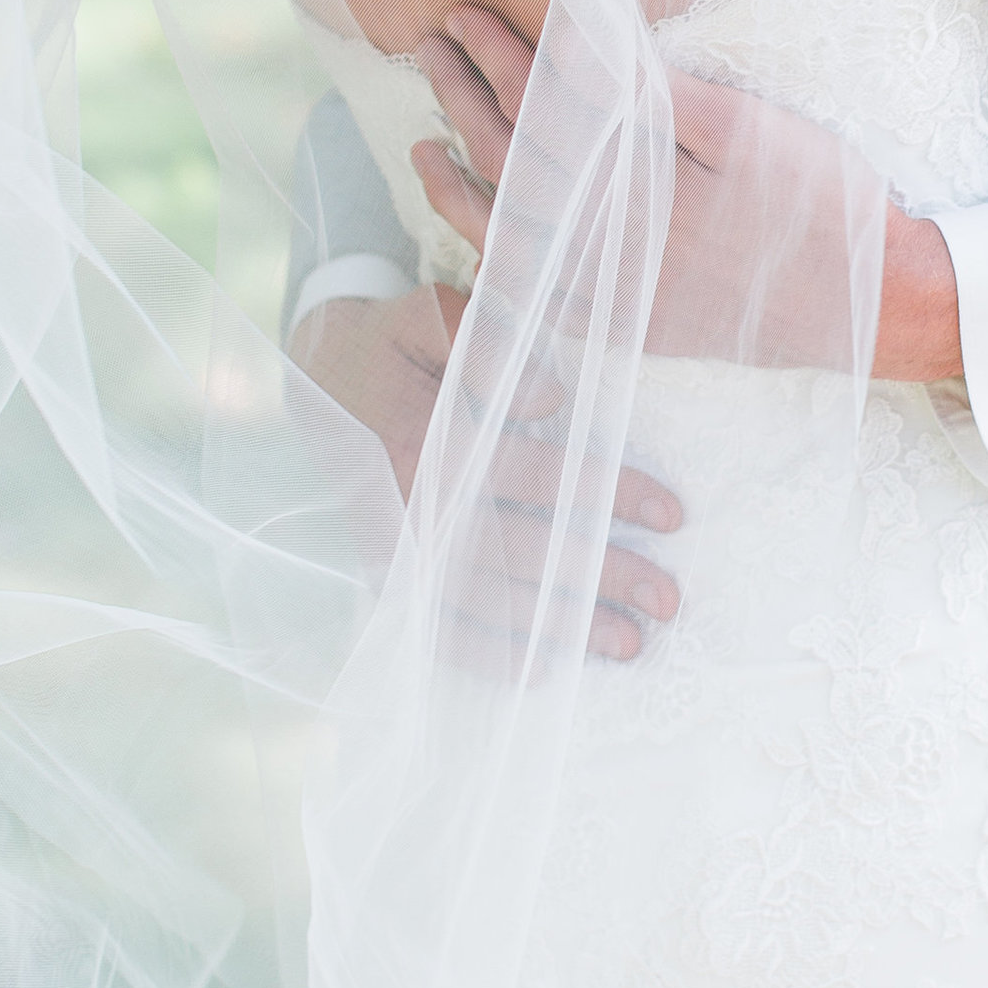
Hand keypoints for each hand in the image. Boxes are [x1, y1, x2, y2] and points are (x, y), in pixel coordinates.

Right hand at [289, 279, 680, 663]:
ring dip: (559, 623)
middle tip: (667, 600)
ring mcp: (399, 542)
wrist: (315, 375)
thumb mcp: (430, 317)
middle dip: (600, 575)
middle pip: (521, 546)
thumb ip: (487, 345)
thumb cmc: (394, 343)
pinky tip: (539, 669)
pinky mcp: (386, 567)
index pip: (536, 471)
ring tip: (628, 646)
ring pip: (487, 594)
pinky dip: (485, 651)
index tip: (672, 514)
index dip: (606, 492)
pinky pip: (435, 619)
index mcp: (432, 433)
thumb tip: (552, 396)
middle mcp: (414, 498)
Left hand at [412, 9, 963, 384]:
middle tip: (426, 53)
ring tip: (422, 153)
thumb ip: (649, 96)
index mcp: (626, 187)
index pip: (535, 110)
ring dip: (458, 189)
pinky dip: (501, 269)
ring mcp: (612, 294)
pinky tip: (482, 249)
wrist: (876, 303)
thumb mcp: (742, 128)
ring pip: (508, 236)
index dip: (494, 58)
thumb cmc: (818, 202)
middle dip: (461, 104)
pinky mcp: (631, 328)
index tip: (458, 17)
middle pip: (507, 166)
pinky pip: (542, 300)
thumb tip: (571, 51)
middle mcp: (602, 246)